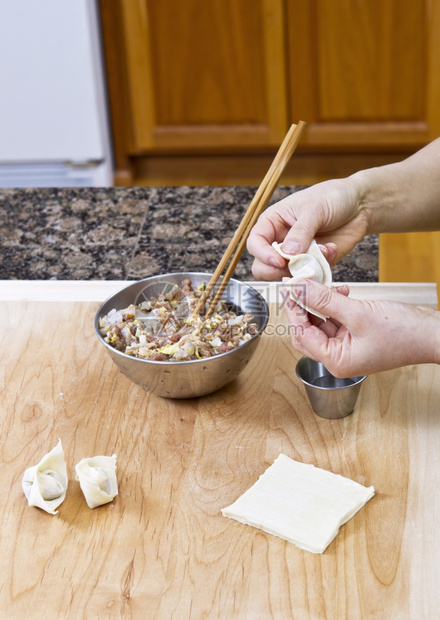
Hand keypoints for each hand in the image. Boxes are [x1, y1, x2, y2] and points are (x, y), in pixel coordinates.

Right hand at [247, 177, 369, 279]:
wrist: (359, 205)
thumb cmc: (332, 197)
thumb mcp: (314, 209)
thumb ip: (300, 232)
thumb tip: (287, 253)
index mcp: (272, 223)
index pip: (255, 243)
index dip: (263, 255)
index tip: (279, 260)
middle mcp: (280, 241)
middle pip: (263, 266)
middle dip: (278, 270)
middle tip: (296, 266)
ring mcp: (296, 255)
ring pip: (287, 275)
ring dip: (305, 268)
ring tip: (323, 250)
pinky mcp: (313, 265)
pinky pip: (310, 277)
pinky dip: (321, 269)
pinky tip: (331, 249)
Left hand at [283, 279, 439, 375]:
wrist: (433, 334)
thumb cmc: (404, 333)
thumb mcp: (358, 313)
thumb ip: (325, 301)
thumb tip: (300, 288)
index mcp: (336, 361)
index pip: (302, 334)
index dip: (293, 309)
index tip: (289, 287)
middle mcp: (339, 357)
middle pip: (307, 330)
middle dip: (302, 306)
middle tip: (299, 284)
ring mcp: (348, 347)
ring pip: (320, 322)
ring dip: (319, 302)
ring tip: (324, 284)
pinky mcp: (356, 335)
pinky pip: (336, 319)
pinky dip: (334, 304)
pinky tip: (339, 290)